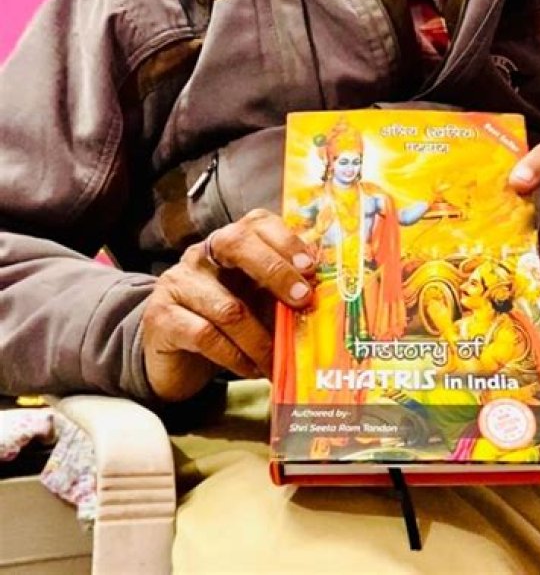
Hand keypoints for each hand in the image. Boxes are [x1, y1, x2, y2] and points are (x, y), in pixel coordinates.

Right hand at [142, 209, 314, 401]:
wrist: (172, 356)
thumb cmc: (224, 323)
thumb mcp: (256, 301)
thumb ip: (283, 292)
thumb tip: (326, 297)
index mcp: (230, 242)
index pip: (257, 223)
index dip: (286, 240)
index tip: (311, 266)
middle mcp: (202, 254)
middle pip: (237, 244)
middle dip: (277, 272)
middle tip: (303, 301)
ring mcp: (178, 282)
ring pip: (228, 307)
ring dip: (261, 340)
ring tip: (278, 360)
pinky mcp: (161, 318)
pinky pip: (206, 336)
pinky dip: (235, 357)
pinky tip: (251, 369)